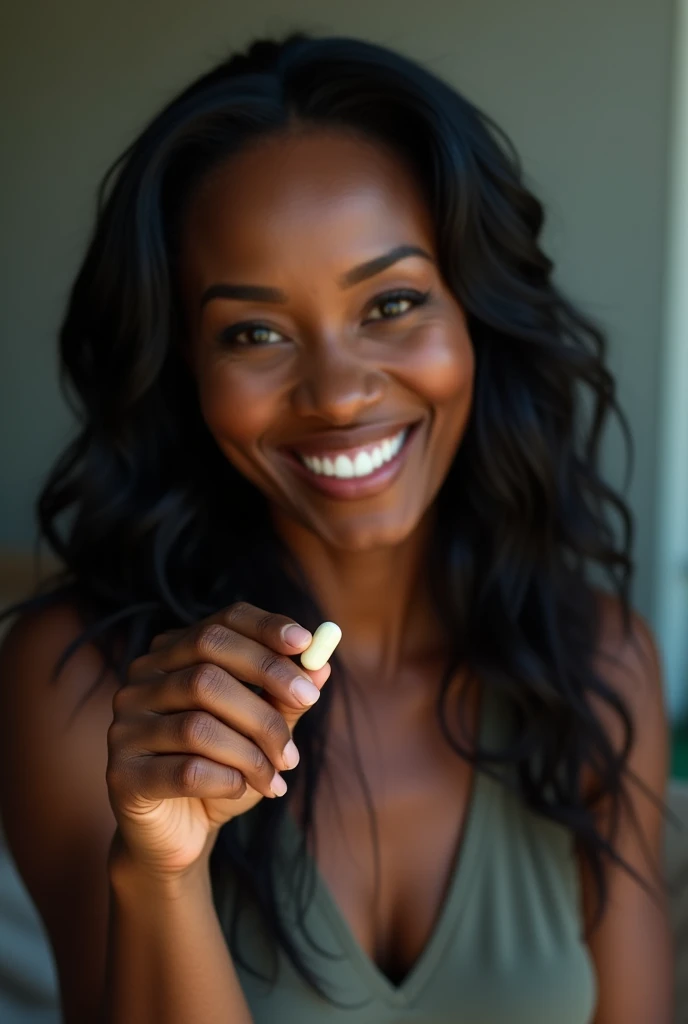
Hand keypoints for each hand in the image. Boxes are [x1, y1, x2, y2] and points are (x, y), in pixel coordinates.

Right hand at [105, 602, 329, 877]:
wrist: (181, 833)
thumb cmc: (224, 770)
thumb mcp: (262, 731)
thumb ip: (285, 699)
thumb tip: (321, 665)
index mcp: (173, 655)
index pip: (220, 624)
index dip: (265, 628)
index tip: (306, 643)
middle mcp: (142, 682)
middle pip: (208, 669)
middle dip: (268, 686)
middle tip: (309, 704)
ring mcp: (125, 727)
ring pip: (200, 725)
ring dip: (253, 750)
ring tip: (278, 774)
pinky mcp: (122, 775)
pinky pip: (187, 770)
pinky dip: (228, 780)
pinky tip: (242, 790)